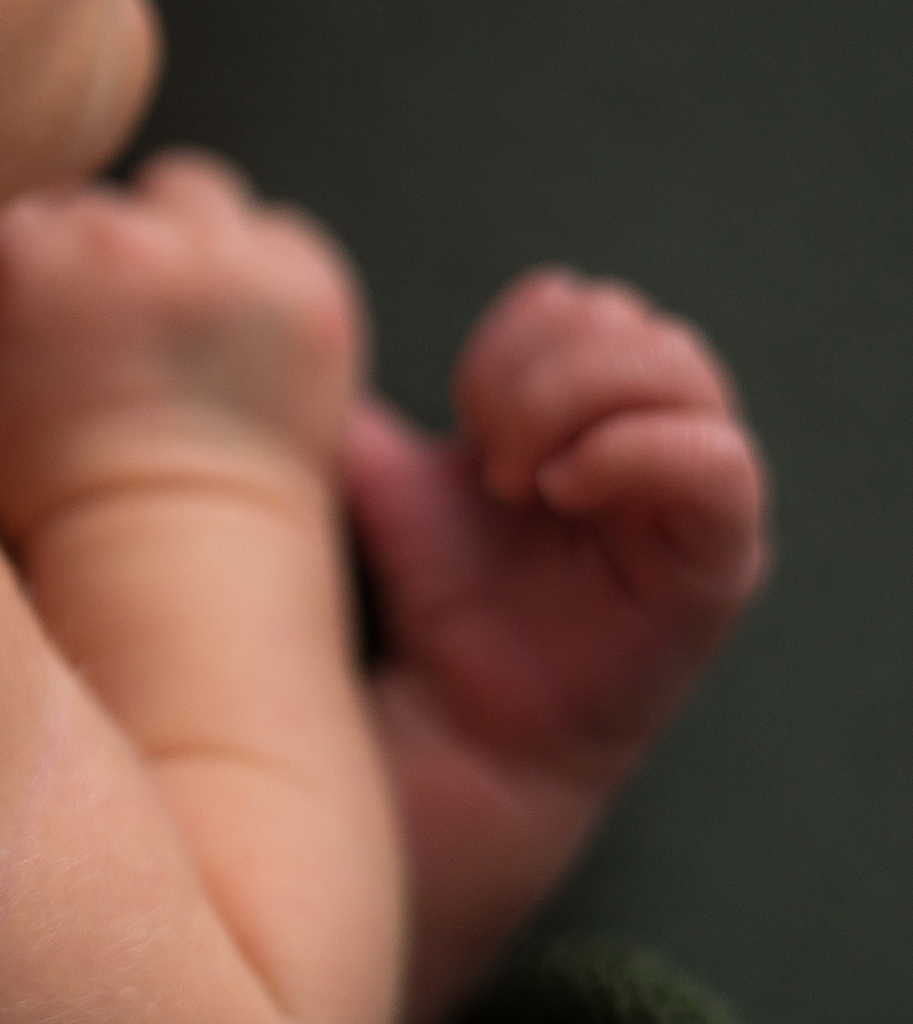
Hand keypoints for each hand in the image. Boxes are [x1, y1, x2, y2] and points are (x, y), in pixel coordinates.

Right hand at [0, 149, 368, 542]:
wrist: (165, 565)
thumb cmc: (27, 494)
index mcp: (3, 258)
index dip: (13, 252)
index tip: (22, 308)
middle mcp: (109, 239)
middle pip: (94, 200)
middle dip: (92, 254)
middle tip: (92, 342)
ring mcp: (216, 256)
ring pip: (187, 196)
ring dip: (177, 244)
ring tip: (163, 332)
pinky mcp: (302, 283)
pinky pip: (272, 234)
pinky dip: (254, 278)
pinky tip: (226, 347)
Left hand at [350, 267, 769, 785]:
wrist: (455, 718)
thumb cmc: (436, 601)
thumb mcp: (389, 485)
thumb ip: (365, 414)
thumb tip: (301, 347)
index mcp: (580, 404)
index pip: (572, 304)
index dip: (507, 343)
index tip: (458, 419)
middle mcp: (649, 433)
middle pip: (629, 322)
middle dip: (539, 372)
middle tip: (488, 458)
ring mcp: (694, 490)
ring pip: (679, 367)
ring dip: (578, 404)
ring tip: (518, 481)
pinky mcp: (722, 556)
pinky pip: (720, 462)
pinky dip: (636, 453)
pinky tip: (565, 491)